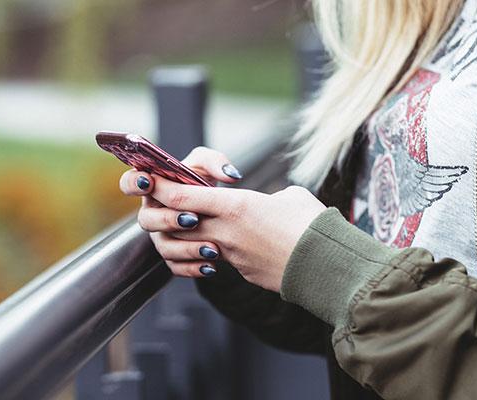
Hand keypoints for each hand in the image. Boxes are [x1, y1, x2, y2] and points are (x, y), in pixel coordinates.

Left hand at [119, 147, 325, 291]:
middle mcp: (225, 231)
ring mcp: (230, 254)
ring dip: (184, 235)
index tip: (150, 179)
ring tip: (193, 224)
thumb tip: (268, 203)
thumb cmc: (312, 225)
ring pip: (189, 243)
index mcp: (235, 205)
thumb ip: (268, 197)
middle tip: (165, 202)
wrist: (325, 266)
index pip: (181, 195)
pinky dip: (207, 252)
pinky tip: (218, 246)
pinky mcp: (239, 271)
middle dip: (162, 212)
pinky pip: (212, 260)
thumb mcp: (290, 197)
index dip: (160, 186)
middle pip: (174, 222)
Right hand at [119, 147, 246, 278]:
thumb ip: (215, 162)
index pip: (130, 183)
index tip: (149, 182)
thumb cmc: (203, 182)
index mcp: (152, 187)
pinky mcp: (172, 256)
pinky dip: (193, 267)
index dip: (134, 183)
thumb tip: (229, 175)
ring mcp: (160, 236)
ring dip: (186, 248)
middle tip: (193, 219)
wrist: (218, 210)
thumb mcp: (208, 165)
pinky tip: (211, 265)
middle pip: (146, 220)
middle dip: (168, 219)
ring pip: (163, 246)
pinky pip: (176, 266)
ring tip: (211, 248)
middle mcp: (152, 213)